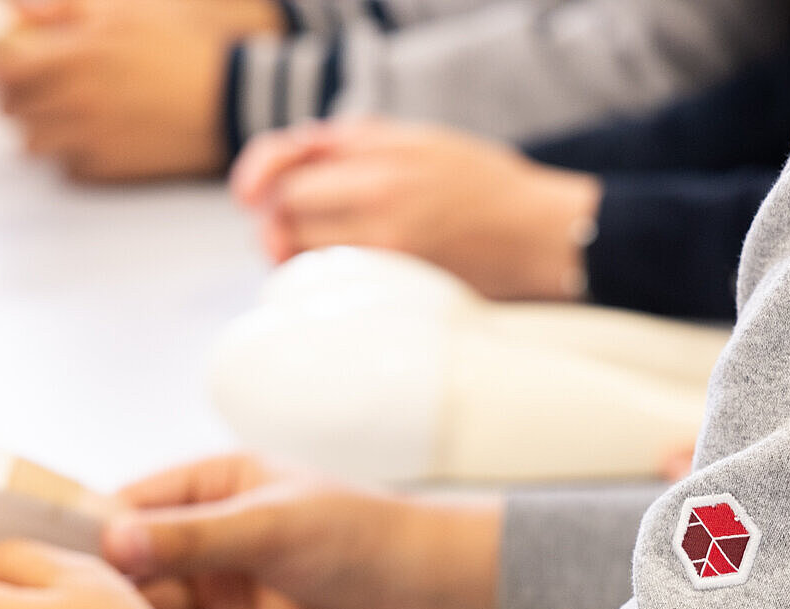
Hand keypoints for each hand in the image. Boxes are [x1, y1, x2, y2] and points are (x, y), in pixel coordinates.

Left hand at [0, 0, 280, 180]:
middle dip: (17, 95)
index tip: (9, 61)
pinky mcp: (109, 169)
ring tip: (65, 115)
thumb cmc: (178, 50)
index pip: (0, 68)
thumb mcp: (121, 11)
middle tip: (41, 87)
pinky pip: (65, 167)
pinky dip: (69, 154)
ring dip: (39, 128)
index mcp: (73, 56)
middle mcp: (74, 101)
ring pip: (30, 143)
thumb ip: (59, 8)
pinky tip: (94, 137)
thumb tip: (12, 12)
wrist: (231, 102)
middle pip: (10, 108)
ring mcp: (89, 139)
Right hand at [103, 453, 503, 608]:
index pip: (127, 506)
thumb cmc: (358, 533)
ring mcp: (217, 589)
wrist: (421, 594)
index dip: (86, 533)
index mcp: (209, 487)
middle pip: (130, 565)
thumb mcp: (268, 525)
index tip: (38, 557)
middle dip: (99, 589)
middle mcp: (204, 539)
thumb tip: (117, 542)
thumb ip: (193, 537)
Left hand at [230, 119, 602, 300]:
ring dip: (297, 256)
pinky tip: (342, 278)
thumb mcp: (420, 138)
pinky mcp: (403, 288)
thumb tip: (292, 158)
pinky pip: (339, 288)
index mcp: (381, 159)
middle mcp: (381, 202)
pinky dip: (328, 282)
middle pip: (287, 218)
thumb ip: (353, 142)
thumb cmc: (486, 186)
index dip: (259, 181)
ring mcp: (392, 250)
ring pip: (306, 259)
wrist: (541, 234)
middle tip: (284, 227)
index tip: (248, 197)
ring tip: (312, 253)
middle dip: (277, 222)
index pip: (288, 172)